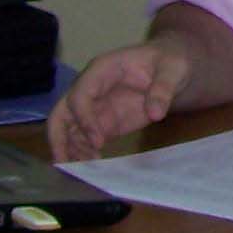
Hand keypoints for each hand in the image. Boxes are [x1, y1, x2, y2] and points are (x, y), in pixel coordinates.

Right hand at [48, 38, 197, 162]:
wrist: (172, 69)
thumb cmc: (169, 62)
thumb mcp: (173, 69)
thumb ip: (163, 89)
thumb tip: (155, 113)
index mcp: (102, 70)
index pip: (80, 95)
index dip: (85, 119)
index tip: (99, 142)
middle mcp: (91, 88)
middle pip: (61, 112)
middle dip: (58, 137)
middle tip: (65, 162)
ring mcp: (95, 107)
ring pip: (70, 130)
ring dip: (73, 150)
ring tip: (87, 170)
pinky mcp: (104, 122)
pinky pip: (86, 139)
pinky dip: (85, 153)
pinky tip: (94, 167)